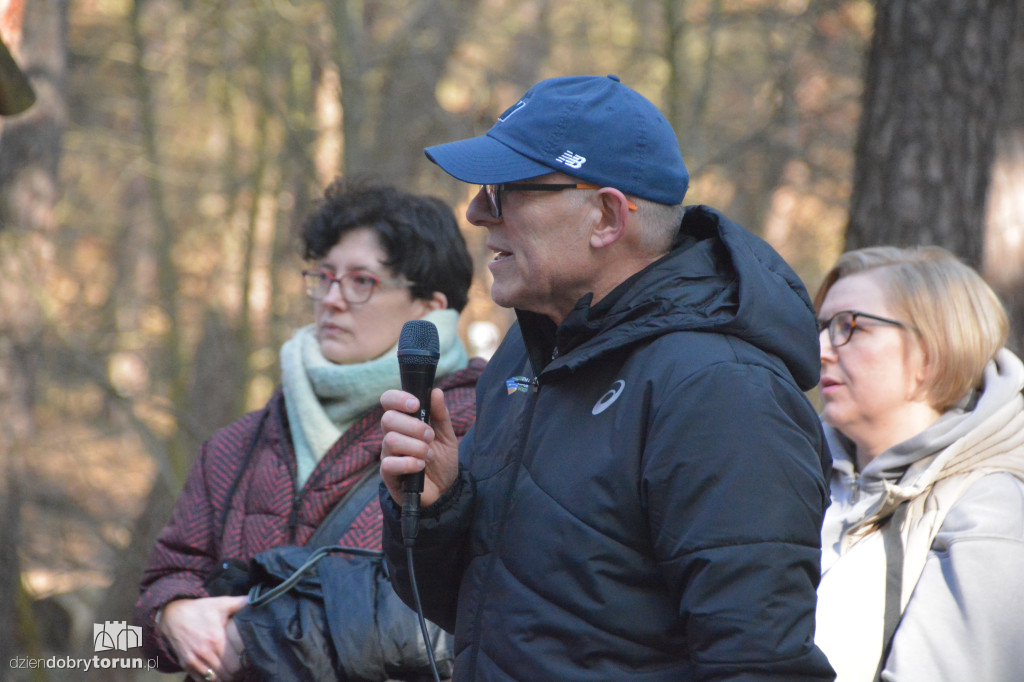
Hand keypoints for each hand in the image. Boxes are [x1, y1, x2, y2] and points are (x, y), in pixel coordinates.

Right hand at [158, 595, 247, 680]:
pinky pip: (201, 680)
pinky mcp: (186, 664)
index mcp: (216, 639)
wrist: (172, 614)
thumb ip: (240, 603)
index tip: (248, 660)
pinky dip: (211, 680)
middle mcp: (205, 652)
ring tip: (231, 672)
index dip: (244, 664)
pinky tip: (218, 674)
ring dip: (225, 677)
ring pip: (215, 679)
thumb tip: (257, 600)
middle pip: (228, 674)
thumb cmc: (200, 609)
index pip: (236, 663)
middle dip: (237, 672)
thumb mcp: (221, 603)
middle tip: (242, 668)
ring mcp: (194, 660)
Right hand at [380, 387, 459, 506]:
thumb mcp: (447, 435)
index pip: (388, 401)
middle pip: (388, 419)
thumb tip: (436, 391)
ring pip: (390, 440)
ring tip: (429, 455)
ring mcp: (388, 454)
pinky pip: (389, 464)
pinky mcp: (388, 475)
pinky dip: (409, 463)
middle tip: (430, 436)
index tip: (415, 404)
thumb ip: (441, 415)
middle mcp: (391, 435)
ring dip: (415, 447)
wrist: (444, 490)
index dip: (398, 398)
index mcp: (404, 421)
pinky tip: (421, 466)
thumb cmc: (441, 459)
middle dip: (414, 426)